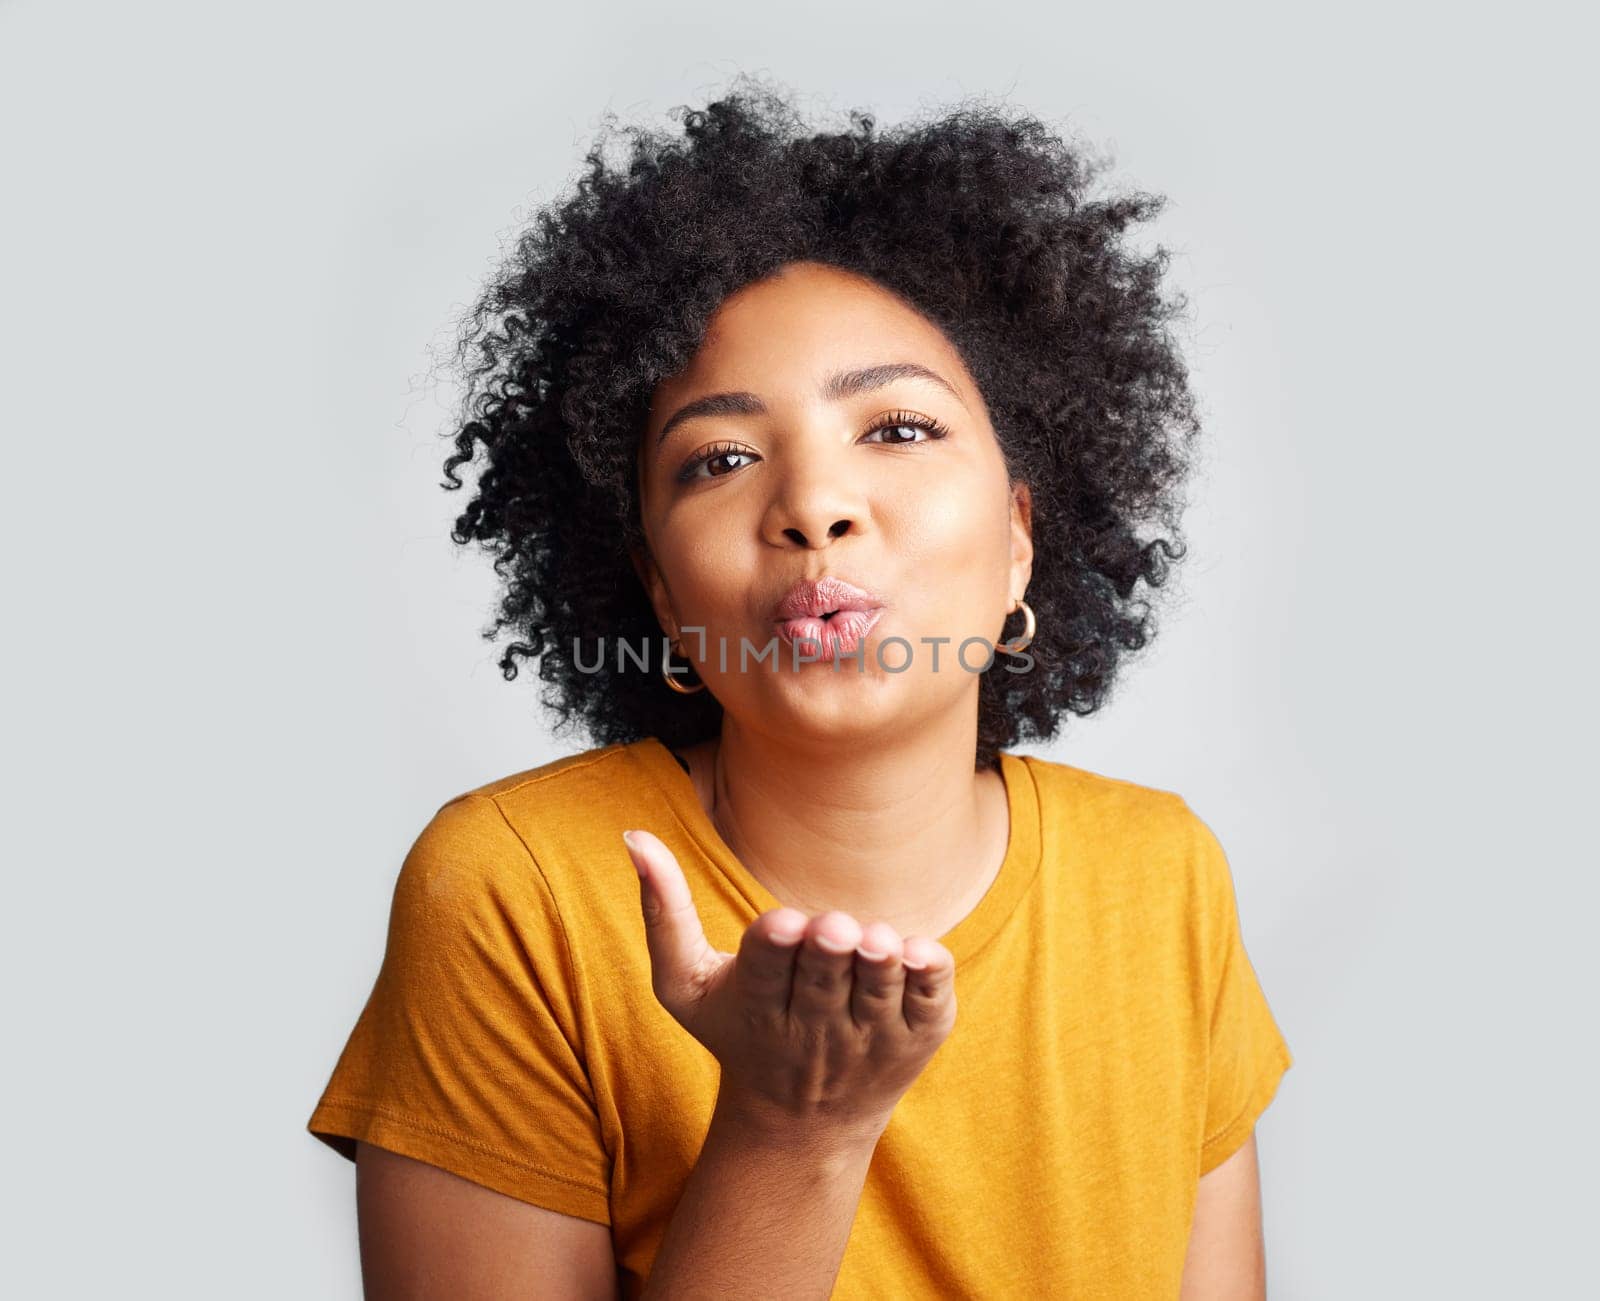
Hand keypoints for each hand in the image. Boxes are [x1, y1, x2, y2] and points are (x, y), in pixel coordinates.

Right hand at [622, 828, 956, 1143]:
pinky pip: (930, 1002)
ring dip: (879, 960)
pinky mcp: (917, 1038)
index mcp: (757, 1005)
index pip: (765, 969)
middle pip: (823, 977)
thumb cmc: (738, 1032)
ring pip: (878, 988)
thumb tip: (634, 836)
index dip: (776, 946)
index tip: (783, 923)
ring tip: (875, 940)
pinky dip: (927, 976)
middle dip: (829, 949)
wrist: (800, 1125)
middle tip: (833, 927)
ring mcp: (869, 1036)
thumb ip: (661, 911)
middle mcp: (814, 1026)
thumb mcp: (684, 983)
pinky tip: (916, 952)